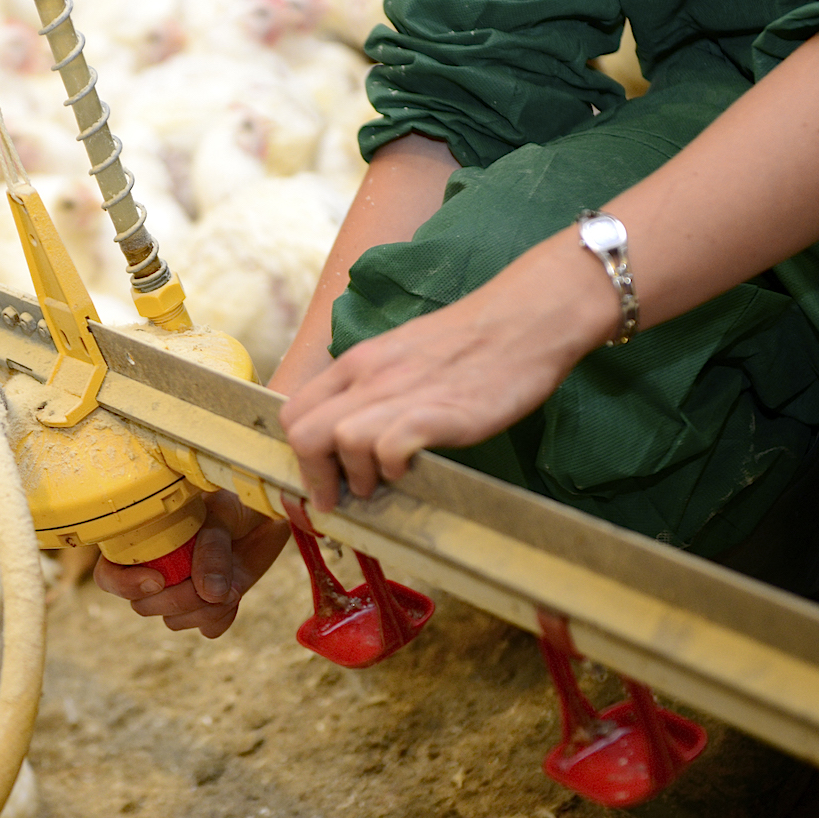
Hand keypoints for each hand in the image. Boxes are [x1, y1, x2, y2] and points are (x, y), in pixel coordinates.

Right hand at [94, 489, 290, 637]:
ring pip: (174, 621)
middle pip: (142, 605)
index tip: (158, 579)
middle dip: (177, 600)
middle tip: (210, 585)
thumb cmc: (238, 503)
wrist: (269, 516)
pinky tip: (236, 591)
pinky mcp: (210, 606)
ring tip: (231, 585)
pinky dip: (223, 616)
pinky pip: (207, 628)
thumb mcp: (222, 514)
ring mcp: (183, 590)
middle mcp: (158, 568)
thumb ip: (211, 549)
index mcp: (145, 540)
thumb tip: (209, 593)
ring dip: (204, 609)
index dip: (123, 584)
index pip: (109, 574)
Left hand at [279, 232, 615, 511]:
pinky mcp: (438, 412)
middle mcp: (369, 376)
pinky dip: (392, 468)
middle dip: (313, 477)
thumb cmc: (469, 341)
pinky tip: (410, 470)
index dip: (297, 455)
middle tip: (337, 499)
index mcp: (357, 363)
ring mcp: (402, 393)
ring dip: (354, 477)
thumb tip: (351, 435)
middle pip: (303, 433)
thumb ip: (372, 389)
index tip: (317, 481)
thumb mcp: (402, 355)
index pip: (293, 411)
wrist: (525, 318)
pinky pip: (389, 446)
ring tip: (379, 486)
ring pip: (340, 441)